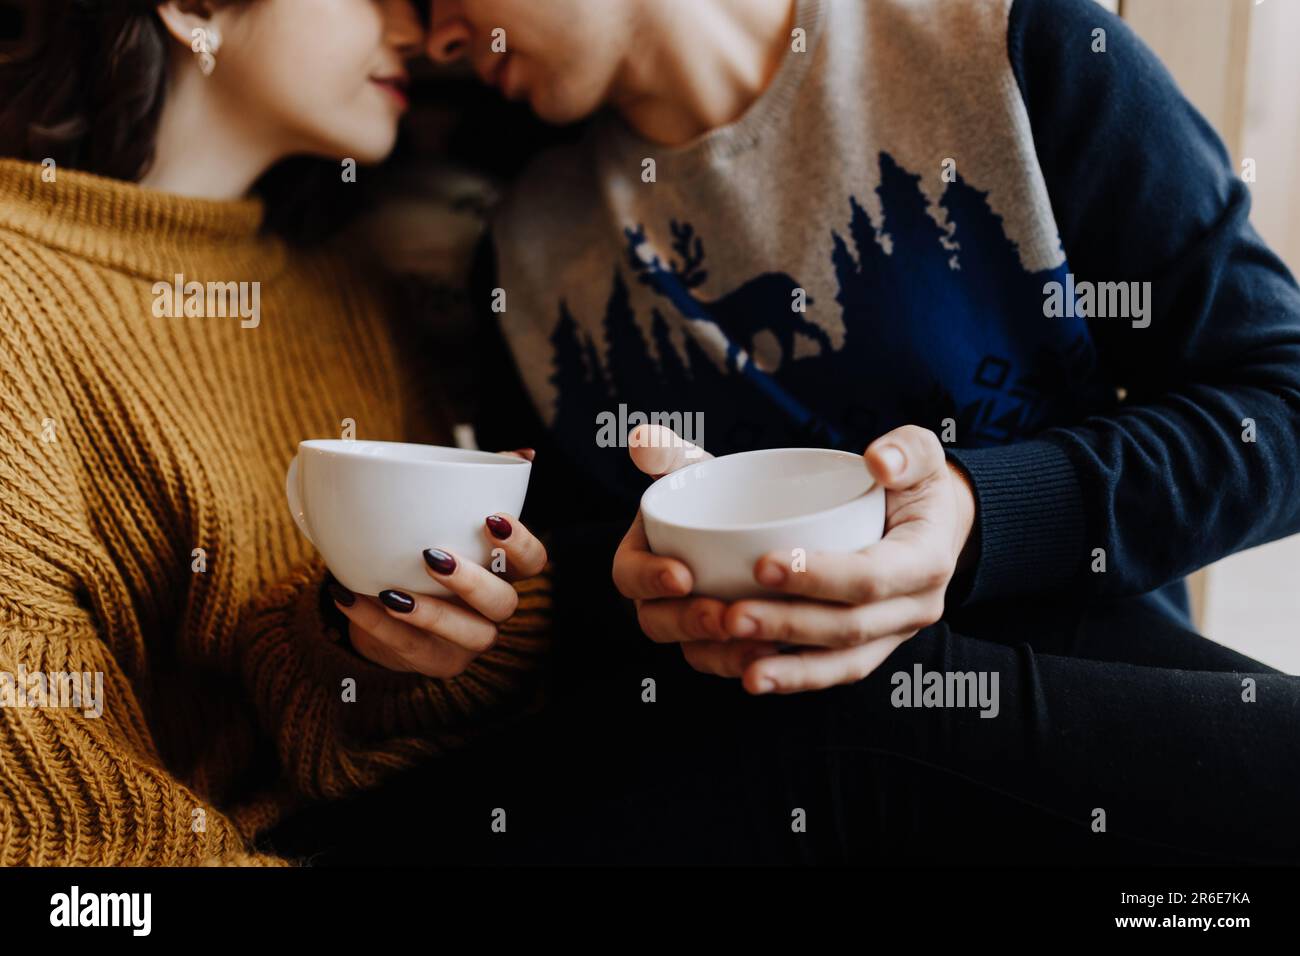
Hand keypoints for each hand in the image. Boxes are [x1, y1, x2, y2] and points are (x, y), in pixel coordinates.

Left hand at [327, 450, 548, 676]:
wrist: (383, 609)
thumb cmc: (422, 555)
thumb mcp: (445, 519)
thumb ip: (478, 484)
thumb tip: (523, 454)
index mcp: (502, 571)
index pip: (533, 562)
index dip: (520, 545)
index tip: (491, 519)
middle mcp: (492, 609)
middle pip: (504, 602)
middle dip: (472, 582)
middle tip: (432, 555)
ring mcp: (467, 641)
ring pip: (468, 635)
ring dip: (431, 614)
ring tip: (391, 592)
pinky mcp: (433, 662)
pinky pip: (409, 649)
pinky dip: (377, 625)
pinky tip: (350, 597)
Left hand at [613, 426, 976, 694]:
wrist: (933, 525)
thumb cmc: (914, 485)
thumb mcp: (920, 454)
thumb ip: (907, 449)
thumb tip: (880, 461)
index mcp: (927, 560)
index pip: (871, 577)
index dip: (817, 576)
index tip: (761, 565)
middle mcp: (916, 607)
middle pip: (849, 628)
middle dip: (788, 626)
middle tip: (730, 617)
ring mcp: (894, 635)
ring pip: (842, 663)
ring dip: (789, 671)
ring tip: (742, 670)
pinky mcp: (872, 649)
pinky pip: (833, 672)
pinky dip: (793, 678)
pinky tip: (750, 676)